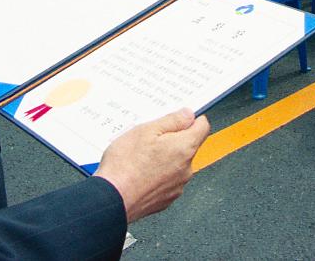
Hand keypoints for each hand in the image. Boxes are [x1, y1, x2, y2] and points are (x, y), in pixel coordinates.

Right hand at [95, 109, 210, 222]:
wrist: (112, 199)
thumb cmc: (125, 165)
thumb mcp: (146, 130)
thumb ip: (172, 121)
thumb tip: (188, 115)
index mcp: (184, 148)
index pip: (203, 127)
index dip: (192, 119)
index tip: (182, 117)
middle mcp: (186, 169)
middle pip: (188, 146)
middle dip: (173, 139)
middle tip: (150, 137)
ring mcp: (177, 186)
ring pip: (176, 164)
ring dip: (164, 158)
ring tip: (140, 156)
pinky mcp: (166, 199)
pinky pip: (167, 180)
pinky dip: (158, 175)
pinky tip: (140, 172)